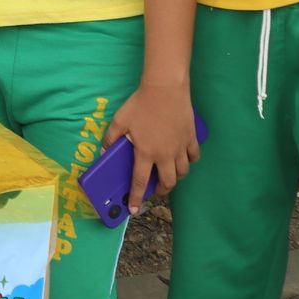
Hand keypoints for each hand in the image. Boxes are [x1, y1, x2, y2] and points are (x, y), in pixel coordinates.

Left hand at [105, 83, 199, 215]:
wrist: (165, 89)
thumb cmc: (140, 104)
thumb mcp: (120, 120)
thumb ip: (111, 138)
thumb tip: (104, 152)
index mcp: (146, 153)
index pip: (140, 182)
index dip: (136, 198)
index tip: (134, 210)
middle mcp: (165, 155)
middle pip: (168, 183)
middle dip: (162, 191)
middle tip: (156, 191)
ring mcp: (180, 148)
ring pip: (183, 173)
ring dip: (176, 178)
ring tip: (169, 175)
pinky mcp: (191, 139)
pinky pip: (194, 157)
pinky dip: (190, 161)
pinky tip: (184, 159)